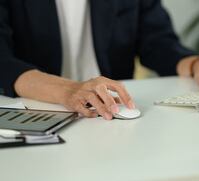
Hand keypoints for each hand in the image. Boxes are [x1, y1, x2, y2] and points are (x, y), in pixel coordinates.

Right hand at [14, 70, 134, 120]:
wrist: (68, 90)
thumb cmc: (87, 90)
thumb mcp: (101, 91)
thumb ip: (112, 96)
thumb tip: (123, 102)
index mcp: (102, 81)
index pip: (117, 85)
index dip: (125, 96)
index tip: (130, 105)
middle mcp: (92, 84)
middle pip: (102, 90)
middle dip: (110, 101)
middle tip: (117, 111)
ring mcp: (82, 92)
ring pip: (92, 98)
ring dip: (101, 108)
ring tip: (108, 116)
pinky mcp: (75, 100)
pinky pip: (82, 107)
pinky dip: (89, 112)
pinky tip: (94, 115)